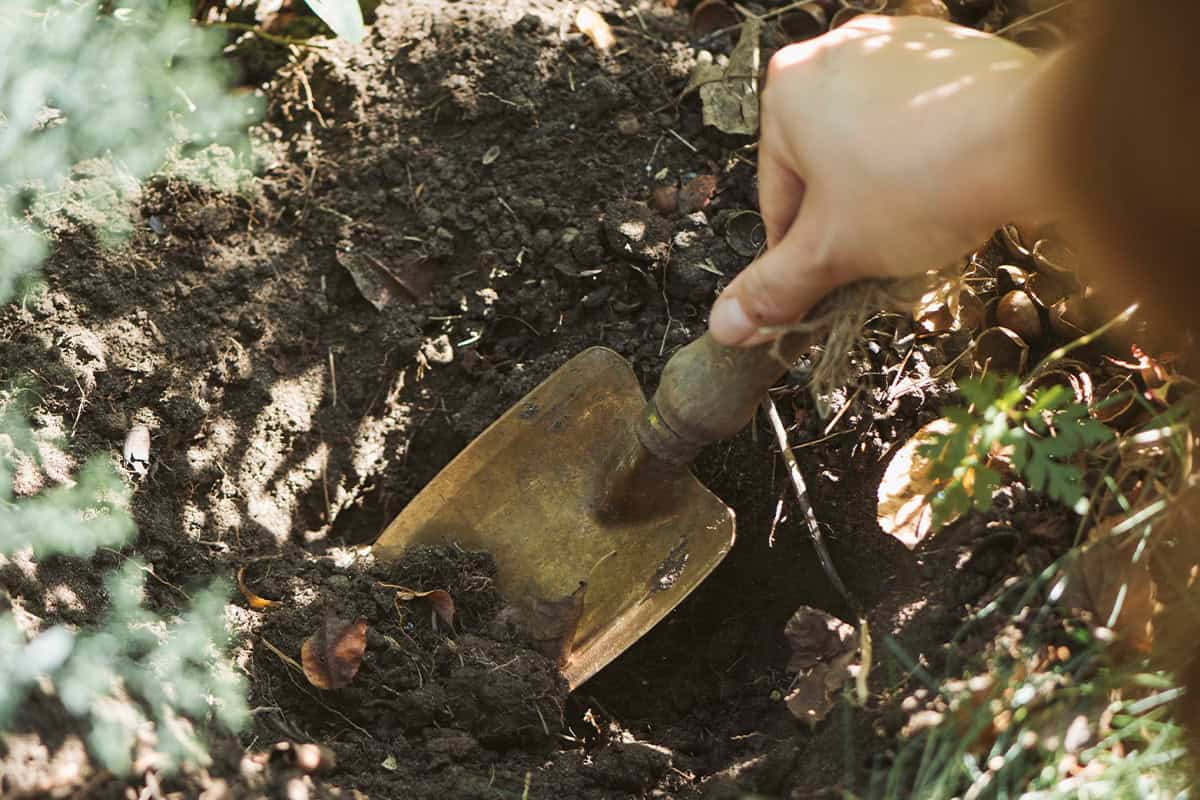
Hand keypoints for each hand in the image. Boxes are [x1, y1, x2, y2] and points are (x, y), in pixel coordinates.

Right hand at [709, 15, 1044, 345]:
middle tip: (881, 257)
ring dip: (887, 195)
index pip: (776, 199)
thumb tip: (725, 325)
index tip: (827, 285)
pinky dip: (928, 161)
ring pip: (872, 147)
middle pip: (824, 170)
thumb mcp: (832, 252)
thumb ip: (773, 289)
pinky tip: (951, 191)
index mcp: (787, 92)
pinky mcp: (950, 54)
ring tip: (922, 225)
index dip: (803, 255)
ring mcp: (897, 47)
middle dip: (849, 221)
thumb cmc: (919, 185)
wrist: (1034, 139)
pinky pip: (919, 123)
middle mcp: (835, 53)